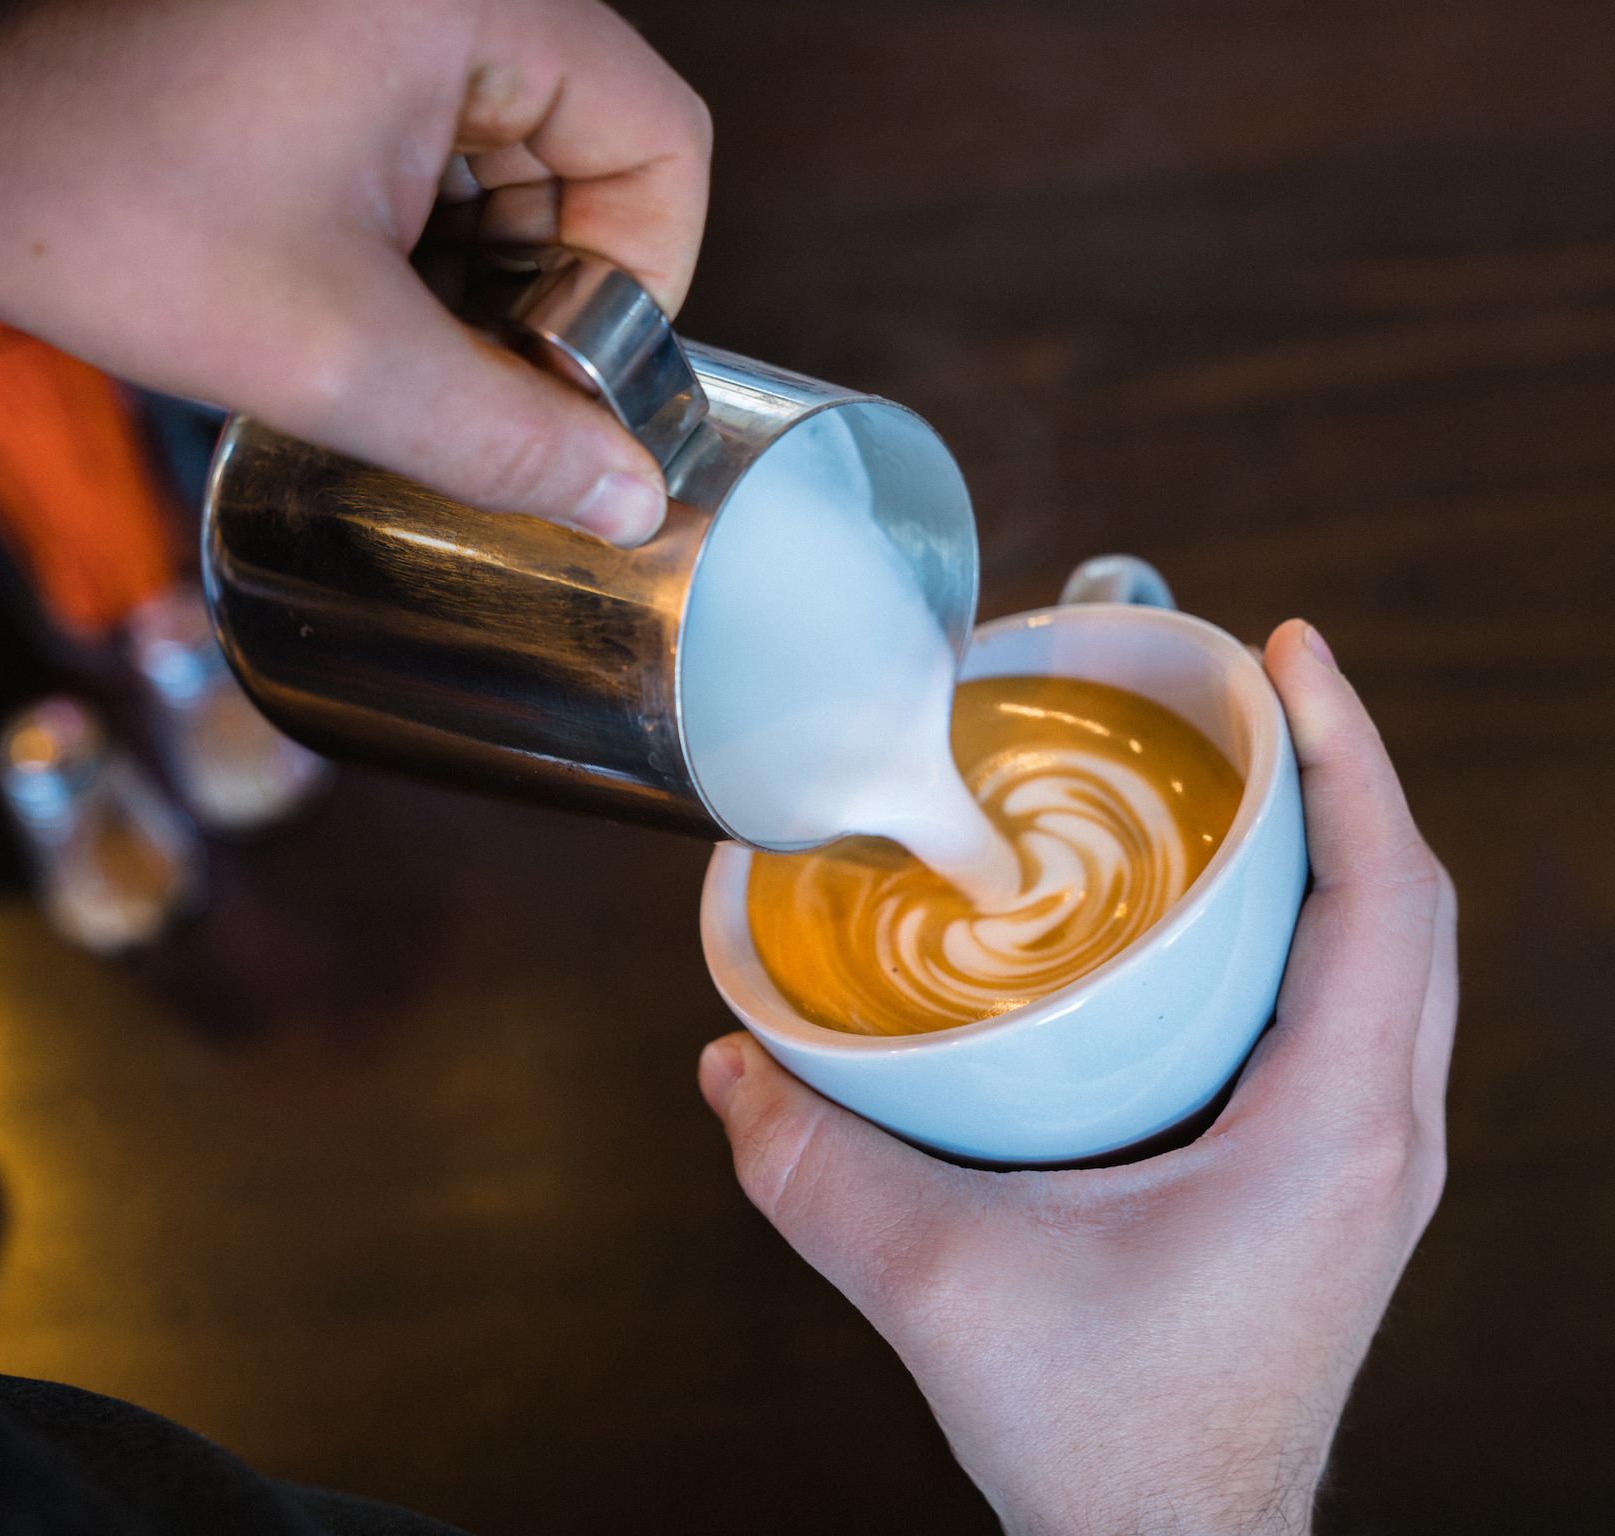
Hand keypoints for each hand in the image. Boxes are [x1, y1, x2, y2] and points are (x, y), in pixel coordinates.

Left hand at [0, 0, 710, 545]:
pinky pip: (439, 141)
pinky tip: (358, 298)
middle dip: (547, 289)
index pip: (658, 138)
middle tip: (469, 376)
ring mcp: (379, 7)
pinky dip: (424, 238)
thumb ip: (497, 438)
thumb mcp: (325, 349)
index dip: (641, 282)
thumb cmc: (85, 201)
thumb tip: (623, 497)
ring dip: (480, 273)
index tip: (571, 378)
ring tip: (389, 339)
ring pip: (517, 156)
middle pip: (591, 149)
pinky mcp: (329, 34)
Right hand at [699, 620, 1456, 1534]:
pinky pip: (1353, 1014)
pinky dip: (1307, 930)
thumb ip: (816, 1169)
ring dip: (1333, 848)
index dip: (1347, 754)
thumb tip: (729, 1064)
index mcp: (1330, 1131)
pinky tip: (1211, 919)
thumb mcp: (939, 1286)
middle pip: (1404, 905)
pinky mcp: (1329, 1184)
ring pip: (1391, 959)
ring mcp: (1368, 1163)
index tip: (1286, 654)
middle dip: (1339, 774)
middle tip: (1240, 693)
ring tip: (1232, 776)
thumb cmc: (1108, 1438)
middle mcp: (1380, 1135)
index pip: (1383, 895)